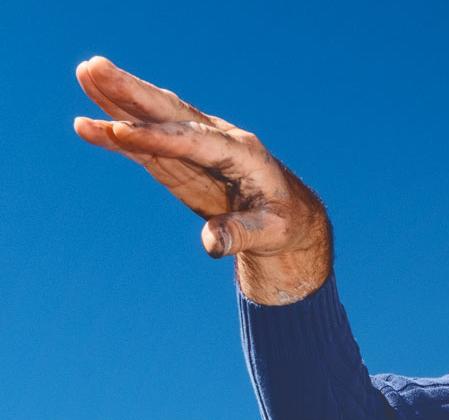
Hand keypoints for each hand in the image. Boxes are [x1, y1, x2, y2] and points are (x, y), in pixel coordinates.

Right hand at [73, 55, 330, 303]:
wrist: (287, 217)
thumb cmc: (281, 224)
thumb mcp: (269, 233)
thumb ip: (239, 235)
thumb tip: (211, 244)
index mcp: (244, 154)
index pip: (196, 141)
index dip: (159, 138)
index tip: (122, 131)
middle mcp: (219, 139)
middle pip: (172, 113)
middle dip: (133, 93)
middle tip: (95, 68)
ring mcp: (199, 144)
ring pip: (157, 118)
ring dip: (120, 98)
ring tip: (84, 74)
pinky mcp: (183, 157)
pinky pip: (148, 142)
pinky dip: (119, 135)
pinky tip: (87, 126)